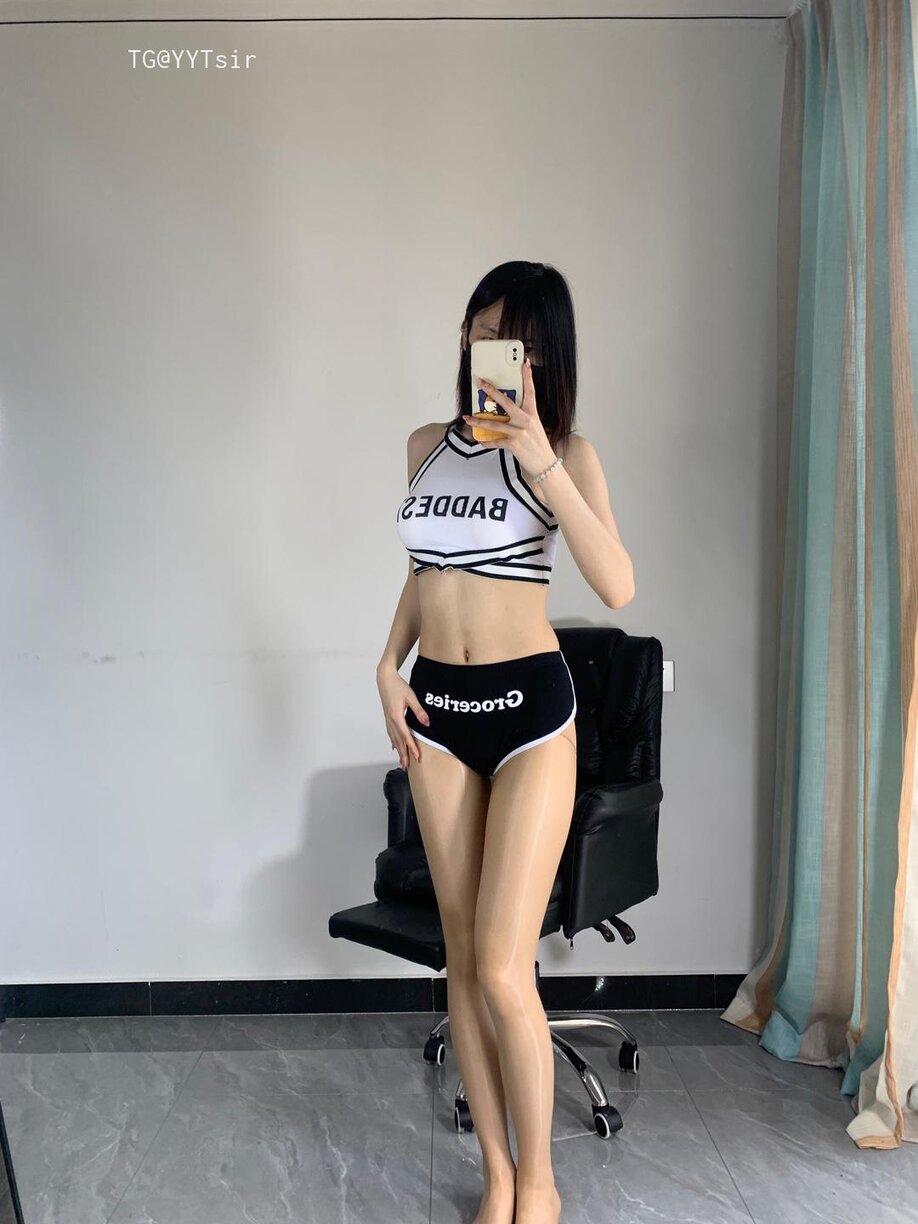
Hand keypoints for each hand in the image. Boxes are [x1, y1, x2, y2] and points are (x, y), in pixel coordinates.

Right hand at [376, 665, 429, 768]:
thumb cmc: (398, 686)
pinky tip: (394, 748)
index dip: (412, 747)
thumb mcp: (411, 697)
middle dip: (403, 754)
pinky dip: (393, 742)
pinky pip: (390, 734)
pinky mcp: (388, 718)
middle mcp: (391, 721)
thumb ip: (419, 711)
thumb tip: (427, 723)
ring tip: (402, 762)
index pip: (406, 735)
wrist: (385, 679)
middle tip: (407, 767)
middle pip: (398, 741)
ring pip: (394, 739)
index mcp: (396, 716)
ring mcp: (388, 720)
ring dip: (398, 751)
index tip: (417, 757)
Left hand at [463, 357, 556, 478]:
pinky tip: (480, 441)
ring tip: (468, 417)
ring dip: (479, 420)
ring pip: (495, 423)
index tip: (525, 363)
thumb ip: (522, 419)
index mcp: (532, 414)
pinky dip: (487, 442)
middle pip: (506, 402)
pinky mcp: (513, 444)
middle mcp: (526, 421)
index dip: (527, 376)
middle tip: (481, 382)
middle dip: (491, 391)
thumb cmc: (539, 446)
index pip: (530, 391)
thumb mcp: (534, 428)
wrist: (545, 464)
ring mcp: (519, 432)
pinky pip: (496, 441)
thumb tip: (507, 414)